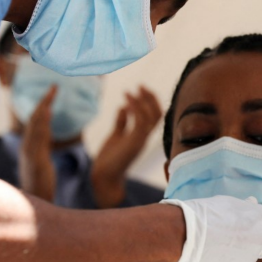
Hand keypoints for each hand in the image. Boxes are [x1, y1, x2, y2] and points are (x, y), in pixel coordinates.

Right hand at [18, 85, 56, 201]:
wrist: (33, 206)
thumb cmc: (39, 187)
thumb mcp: (41, 166)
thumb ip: (40, 152)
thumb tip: (42, 142)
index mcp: (30, 147)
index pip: (36, 122)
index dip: (43, 107)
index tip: (52, 94)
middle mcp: (27, 147)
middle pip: (35, 119)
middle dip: (44, 102)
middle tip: (55, 87)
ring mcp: (29, 153)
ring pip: (35, 125)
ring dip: (43, 108)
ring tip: (52, 93)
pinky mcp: (34, 160)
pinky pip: (38, 137)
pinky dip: (42, 122)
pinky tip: (48, 111)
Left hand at [91, 86, 162, 208]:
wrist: (103, 176)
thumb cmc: (109, 159)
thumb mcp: (115, 136)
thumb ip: (121, 123)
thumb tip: (122, 108)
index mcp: (142, 136)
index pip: (155, 116)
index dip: (150, 101)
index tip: (139, 89)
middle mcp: (145, 138)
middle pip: (157, 114)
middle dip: (150, 98)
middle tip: (139, 86)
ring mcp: (141, 140)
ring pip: (151, 116)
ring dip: (142, 101)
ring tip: (129, 91)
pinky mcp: (134, 142)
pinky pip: (140, 121)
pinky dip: (135, 108)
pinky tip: (125, 101)